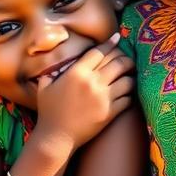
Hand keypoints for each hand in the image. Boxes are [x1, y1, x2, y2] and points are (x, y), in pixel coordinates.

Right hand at [34, 37, 134, 151]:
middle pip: (118, 62)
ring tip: (130, 75)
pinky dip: (129, 94)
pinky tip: (127, 93)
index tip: (117, 38)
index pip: (99, 52)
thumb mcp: (45, 86)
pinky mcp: (110, 113)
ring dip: (130, 76)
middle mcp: (92, 82)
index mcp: (77, 73)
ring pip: (127, 80)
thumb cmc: (49, 112)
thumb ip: (52, 71)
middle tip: (127, 59)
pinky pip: (128, 99)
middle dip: (126, 58)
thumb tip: (60, 62)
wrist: (56, 138)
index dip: (110, 43)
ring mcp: (103, 98)